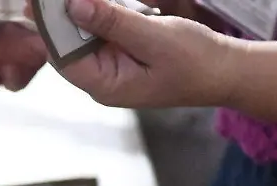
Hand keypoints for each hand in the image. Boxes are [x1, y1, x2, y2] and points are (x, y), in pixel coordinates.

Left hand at [59, 0, 243, 107]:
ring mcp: (110, 67)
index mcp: (104, 86)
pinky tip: (99, 2)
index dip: (51, 26)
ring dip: (81, 12)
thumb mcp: (155, 38)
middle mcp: (101, 79)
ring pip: (82, 36)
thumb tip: (74, 5)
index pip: (62, 56)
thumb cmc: (196, 62)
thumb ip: (113, 22)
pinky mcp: (121, 53)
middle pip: (67, 45)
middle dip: (62, 16)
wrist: (225, 70)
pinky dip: (99, 14)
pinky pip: (101, 32)